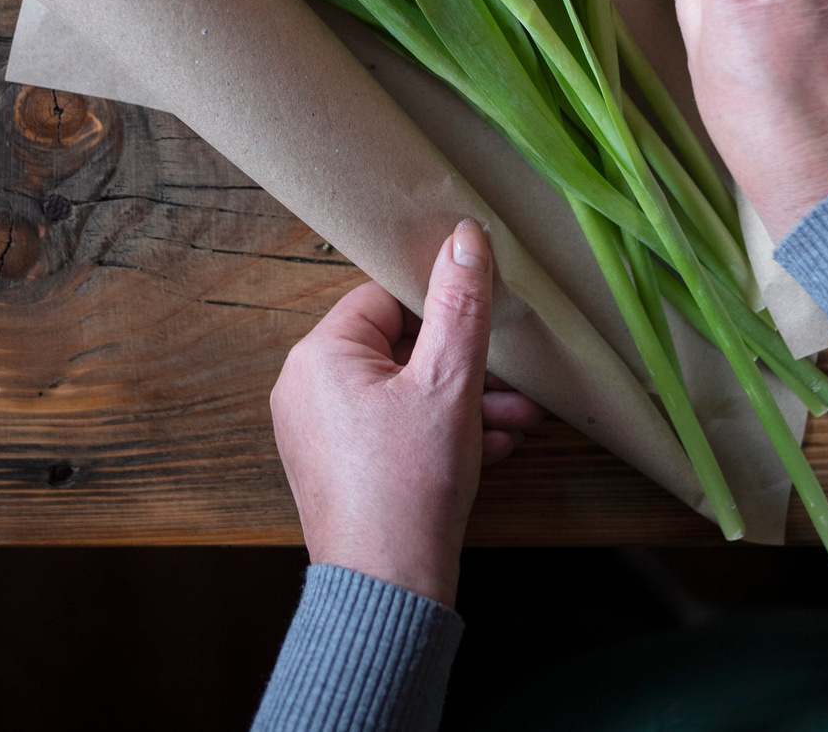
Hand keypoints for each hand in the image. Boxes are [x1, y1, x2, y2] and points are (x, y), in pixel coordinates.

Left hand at [269, 219, 543, 606]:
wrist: (388, 593)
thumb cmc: (411, 483)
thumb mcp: (450, 381)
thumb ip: (460, 304)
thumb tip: (464, 234)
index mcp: (321, 353)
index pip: (385, 297)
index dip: (440, 306)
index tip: (486, 320)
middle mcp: (307, 386)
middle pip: (399, 348)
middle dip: (467, 366)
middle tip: (517, 384)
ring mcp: (319, 431)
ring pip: (403, 393)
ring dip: (464, 402)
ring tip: (520, 421)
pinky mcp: (338, 468)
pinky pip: (393, 429)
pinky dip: (439, 432)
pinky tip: (493, 448)